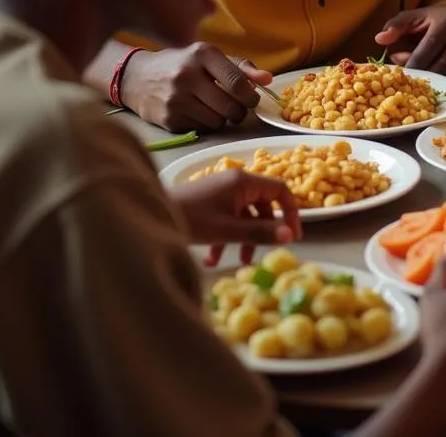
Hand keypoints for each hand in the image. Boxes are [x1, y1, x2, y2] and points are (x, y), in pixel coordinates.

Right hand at [121, 43, 270, 131]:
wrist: (136, 78)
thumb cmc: (182, 65)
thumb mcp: (210, 58)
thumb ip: (241, 68)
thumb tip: (269, 80)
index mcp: (202, 54)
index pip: (237, 82)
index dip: (251, 95)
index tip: (253, 99)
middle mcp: (187, 75)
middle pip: (230, 106)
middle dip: (240, 111)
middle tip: (237, 107)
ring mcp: (175, 99)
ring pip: (218, 121)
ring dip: (223, 118)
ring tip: (215, 107)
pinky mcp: (168, 119)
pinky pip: (202, 129)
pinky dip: (206, 124)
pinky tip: (197, 112)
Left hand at [170, 169, 301, 266]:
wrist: (151, 214)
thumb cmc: (191, 219)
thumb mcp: (228, 230)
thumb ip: (260, 232)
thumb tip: (290, 236)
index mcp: (243, 182)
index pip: (280, 190)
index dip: (291, 212)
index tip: (293, 236)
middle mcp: (235, 182)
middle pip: (263, 204)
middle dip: (265, 230)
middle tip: (268, 252)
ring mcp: (221, 191)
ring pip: (245, 214)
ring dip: (245, 237)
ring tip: (240, 262)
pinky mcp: (209, 202)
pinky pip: (228, 217)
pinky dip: (227, 237)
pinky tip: (213, 260)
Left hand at [375, 4, 445, 74]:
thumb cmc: (427, 20)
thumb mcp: (410, 18)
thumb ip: (394, 26)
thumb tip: (380, 39)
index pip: (431, 45)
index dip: (416, 61)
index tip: (404, 72)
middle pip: (443, 62)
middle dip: (425, 72)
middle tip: (410, 78)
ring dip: (434, 77)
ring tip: (421, 72)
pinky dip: (445, 78)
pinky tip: (433, 74)